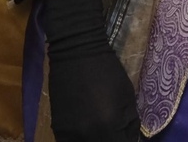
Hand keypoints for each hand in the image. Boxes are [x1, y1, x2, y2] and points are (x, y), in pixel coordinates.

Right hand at [44, 0, 140, 140]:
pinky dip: (82, 139)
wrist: (76, 53)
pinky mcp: (57, 129)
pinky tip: (88, 130)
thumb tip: (130, 139)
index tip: (128, 135)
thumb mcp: (127, 98)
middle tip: (117, 132)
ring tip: (103, 130)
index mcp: (107, 128)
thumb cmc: (108, 72)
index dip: (127, 141)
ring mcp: (68, 134)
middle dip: (113, 140)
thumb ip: (130, 124)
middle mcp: (86, 136)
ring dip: (97, 140)